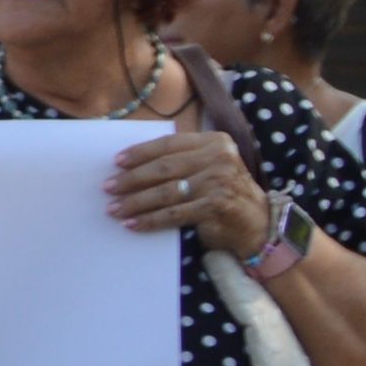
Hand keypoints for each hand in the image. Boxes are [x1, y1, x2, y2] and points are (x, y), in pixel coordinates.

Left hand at [106, 125, 270, 252]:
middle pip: (165, 167)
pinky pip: (174, 214)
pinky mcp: (215, 206)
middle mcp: (219, 158)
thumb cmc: (223, 192)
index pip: (170, 143)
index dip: (141, 152)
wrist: (257, 222)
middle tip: (108, 187)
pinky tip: (132, 224)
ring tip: (114, 208)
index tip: (116, 161)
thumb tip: (131, 164)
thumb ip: (182, 160)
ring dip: (135, 201)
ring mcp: (218, 182)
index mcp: (215, 142)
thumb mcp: (209, 167)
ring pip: (166, 192)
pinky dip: (150, 220)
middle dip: (132, 179)